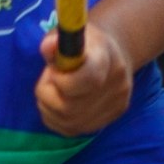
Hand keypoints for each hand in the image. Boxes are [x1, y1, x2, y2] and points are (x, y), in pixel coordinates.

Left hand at [34, 18, 135, 136]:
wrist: (113, 55)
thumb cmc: (85, 43)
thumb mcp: (69, 35)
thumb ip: (55, 41)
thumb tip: (47, 47)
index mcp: (107, 58)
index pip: (88, 80)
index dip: (61, 81)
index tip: (53, 70)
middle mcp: (116, 85)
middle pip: (70, 107)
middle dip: (48, 93)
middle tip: (50, 78)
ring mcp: (114, 107)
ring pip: (67, 121)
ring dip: (48, 106)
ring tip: (54, 88)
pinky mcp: (108, 121)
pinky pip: (70, 128)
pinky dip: (55, 117)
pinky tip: (59, 101)